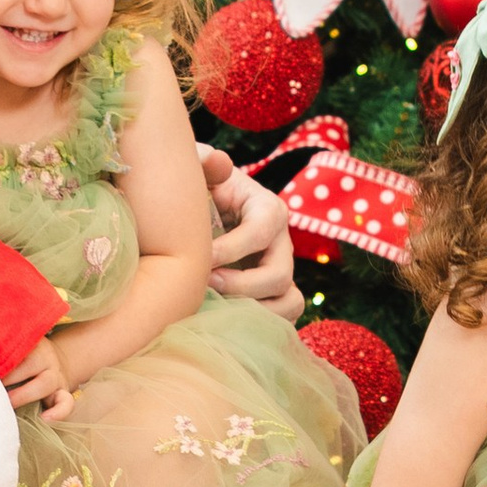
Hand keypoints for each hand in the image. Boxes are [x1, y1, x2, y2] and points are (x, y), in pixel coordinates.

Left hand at [6, 335, 75, 417]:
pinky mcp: (63, 393)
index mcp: (30, 345)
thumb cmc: (23, 360)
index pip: (16, 347)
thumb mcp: (14, 350)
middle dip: (7, 376)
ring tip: (7, 404)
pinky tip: (44, 419)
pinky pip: (66, 403)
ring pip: (44, 384)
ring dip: (23, 395)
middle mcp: (45, 359)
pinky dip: (58, 413)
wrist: (55, 363)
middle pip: (28, 365)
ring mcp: (56, 377)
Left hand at [199, 144, 301, 317]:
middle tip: (206, 284)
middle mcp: (282, 243)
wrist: (201, 214)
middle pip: (278, 274)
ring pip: (289, 302)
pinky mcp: (274, 296)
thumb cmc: (197, 191)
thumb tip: (219, 162)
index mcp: (268, 210)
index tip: (200, 256)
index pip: (261, 232)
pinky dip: (259, 325)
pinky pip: (283, 319)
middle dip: (241, 285)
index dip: (230, 249)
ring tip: (218, 308)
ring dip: (255, 311)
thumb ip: (205, 161)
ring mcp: (281, 272)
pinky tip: (224, 320)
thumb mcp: (198, 170)